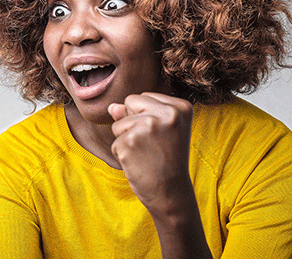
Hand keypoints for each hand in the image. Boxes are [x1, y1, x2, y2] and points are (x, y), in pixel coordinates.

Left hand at [108, 92, 193, 215]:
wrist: (170, 193)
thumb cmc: (167, 161)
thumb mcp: (161, 131)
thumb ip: (136, 114)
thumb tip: (111, 107)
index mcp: (180, 107)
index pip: (143, 97)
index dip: (146, 117)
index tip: (163, 136)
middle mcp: (167, 113)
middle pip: (130, 101)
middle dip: (133, 122)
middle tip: (152, 145)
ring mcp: (148, 126)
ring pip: (119, 123)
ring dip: (126, 140)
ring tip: (146, 154)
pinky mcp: (130, 142)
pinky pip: (115, 141)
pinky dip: (122, 154)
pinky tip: (138, 163)